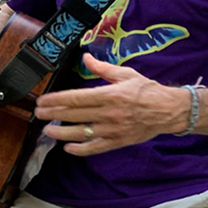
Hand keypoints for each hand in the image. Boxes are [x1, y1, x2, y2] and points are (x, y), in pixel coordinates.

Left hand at [35, 54, 189, 155]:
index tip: (42, 101)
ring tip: (48, 131)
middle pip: (73, 115)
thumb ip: (103, 68)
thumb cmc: (148, 91)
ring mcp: (112, 130)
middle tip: (38, 114)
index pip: (75, 98)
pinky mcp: (118, 141)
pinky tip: (68, 147)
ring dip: (61, 133)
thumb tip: (85, 58)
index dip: (55, 100)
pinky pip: (95, 148)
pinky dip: (80, 149)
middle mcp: (109, 113)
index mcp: (110, 95)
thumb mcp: (126, 74)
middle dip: (52, 115)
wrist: (169, 110)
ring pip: (80, 134)